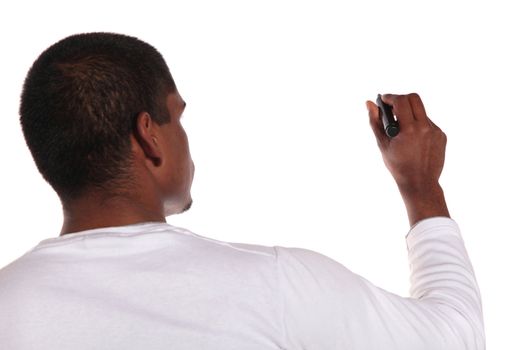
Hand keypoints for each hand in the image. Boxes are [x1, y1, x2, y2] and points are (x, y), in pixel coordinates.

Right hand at [366, 93, 449, 225]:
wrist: (420, 183)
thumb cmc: (398, 166)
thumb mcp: (383, 144)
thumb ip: (375, 122)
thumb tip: (369, 104)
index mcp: (410, 130)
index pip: (401, 101)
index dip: (390, 97)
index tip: (383, 99)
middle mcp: (426, 127)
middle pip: (414, 98)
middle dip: (401, 99)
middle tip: (392, 107)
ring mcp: (435, 131)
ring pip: (421, 111)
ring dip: (409, 114)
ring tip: (401, 130)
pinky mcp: (441, 135)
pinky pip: (428, 123)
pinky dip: (418, 126)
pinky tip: (412, 140)